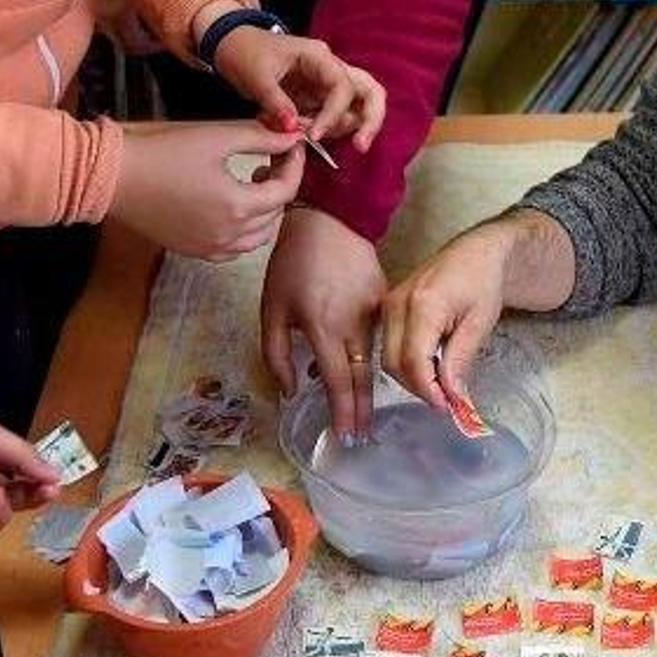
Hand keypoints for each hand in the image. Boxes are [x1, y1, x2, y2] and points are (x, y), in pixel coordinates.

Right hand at [112, 120, 303, 260]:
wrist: (114, 176)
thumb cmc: (163, 153)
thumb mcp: (218, 137)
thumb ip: (262, 138)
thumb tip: (292, 135)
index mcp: (239, 207)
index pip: (288, 190)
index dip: (295, 164)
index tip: (291, 145)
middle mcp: (229, 235)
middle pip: (276, 213)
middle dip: (280, 183)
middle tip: (271, 157)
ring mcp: (210, 247)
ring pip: (258, 235)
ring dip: (264, 209)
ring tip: (252, 180)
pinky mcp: (193, 250)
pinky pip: (234, 247)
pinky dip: (244, 229)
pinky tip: (231, 204)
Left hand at [212, 27, 384, 151]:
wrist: (231, 46)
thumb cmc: (245, 52)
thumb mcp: (256, 77)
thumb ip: (276, 103)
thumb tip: (293, 128)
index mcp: (319, 57)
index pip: (343, 86)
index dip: (334, 114)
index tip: (315, 135)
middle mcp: (331, 69)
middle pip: (370, 92)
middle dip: (370, 120)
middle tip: (360, 146)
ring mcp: (327, 85)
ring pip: (358, 106)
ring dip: (344, 128)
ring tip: (312, 140)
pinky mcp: (318, 99)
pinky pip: (335, 117)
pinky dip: (328, 130)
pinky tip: (307, 139)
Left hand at [261, 207, 387, 439]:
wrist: (329, 220)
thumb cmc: (293, 264)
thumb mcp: (271, 308)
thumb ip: (276, 354)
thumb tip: (291, 389)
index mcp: (324, 327)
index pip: (338, 382)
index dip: (343, 413)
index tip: (346, 437)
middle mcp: (354, 324)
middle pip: (362, 378)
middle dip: (362, 411)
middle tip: (362, 436)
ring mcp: (374, 312)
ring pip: (372, 358)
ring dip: (367, 387)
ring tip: (362, 412)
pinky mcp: (384, 300)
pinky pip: (378, 336)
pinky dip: (370, 356)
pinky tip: (361, 368)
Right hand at [382, 225, 513, 412]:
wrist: (474, 253)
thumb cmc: (482, 282)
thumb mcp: (479, 324)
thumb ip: (460, 361)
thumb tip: (452, 397)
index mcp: (423, 305)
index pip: (414, 361)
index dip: (428, 390)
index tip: (449, 406)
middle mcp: (398, 304)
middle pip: (394, 364)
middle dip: (419, 388)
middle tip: (447, 399)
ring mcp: (389, 304)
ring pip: (387, 359)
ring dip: (411, 378)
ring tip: (441, 384)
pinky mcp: (387, 308)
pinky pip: (388, 346)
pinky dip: (406, 363)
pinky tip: (429, 367)